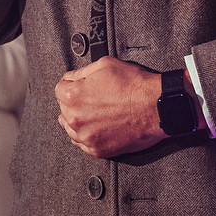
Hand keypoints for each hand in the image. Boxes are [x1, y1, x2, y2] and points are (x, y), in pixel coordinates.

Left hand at [55, 57, 201, 157]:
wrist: (156, 106)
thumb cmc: (134, 85)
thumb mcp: (105, 65)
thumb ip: (81, 71)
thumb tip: (71, 77)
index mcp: (73, 96)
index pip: (59, 89)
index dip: (71, 85)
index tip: (80, 86)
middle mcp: (75, 118)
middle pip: (63, 110)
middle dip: (74, 103)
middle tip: (92, 98)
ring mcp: (86, 136)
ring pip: (70, 129)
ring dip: (79, 120)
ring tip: (96, 113)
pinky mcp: (97, 150)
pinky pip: (82, 144)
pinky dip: (88, 135)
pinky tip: (99, 126)